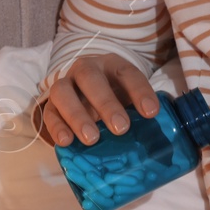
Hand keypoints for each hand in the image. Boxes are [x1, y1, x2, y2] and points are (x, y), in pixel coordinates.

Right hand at [35, 53, 159, 147]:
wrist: (86, 95)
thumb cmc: (116, 99)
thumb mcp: (130, 99)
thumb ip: (141, 114)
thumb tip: (160, 143)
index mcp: (112, 66)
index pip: (128, 73)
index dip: (140, 91)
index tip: (151, 113)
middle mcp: (86, 69)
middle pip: (92, 79)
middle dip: (106, 103)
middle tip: (121, 128)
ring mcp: (65, 85)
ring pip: (63, 92)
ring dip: (77, 115)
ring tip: (92, 139)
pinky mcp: (51, 104)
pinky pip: (49, 112)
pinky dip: (56, 127)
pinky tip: (66, 142)